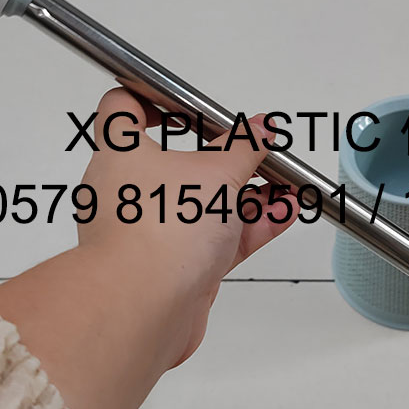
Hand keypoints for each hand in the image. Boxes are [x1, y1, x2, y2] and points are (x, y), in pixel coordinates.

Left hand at [0, 86, 297, 408]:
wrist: (143, 308)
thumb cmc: (160, 229)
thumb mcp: (217, 172)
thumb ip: (244, 148)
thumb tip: (260, 128)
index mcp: (120, 154)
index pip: (123, 110)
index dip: (153, 99)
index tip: (188, 102)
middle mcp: (127, 193)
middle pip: (178, 162)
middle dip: (228, 158)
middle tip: (260, 151)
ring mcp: (150, 233)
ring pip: (203, 205)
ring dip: (248, 195)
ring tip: (288, 186)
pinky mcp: (173, 269)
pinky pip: (215, 239)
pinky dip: (247, 227)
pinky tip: (282, 215)